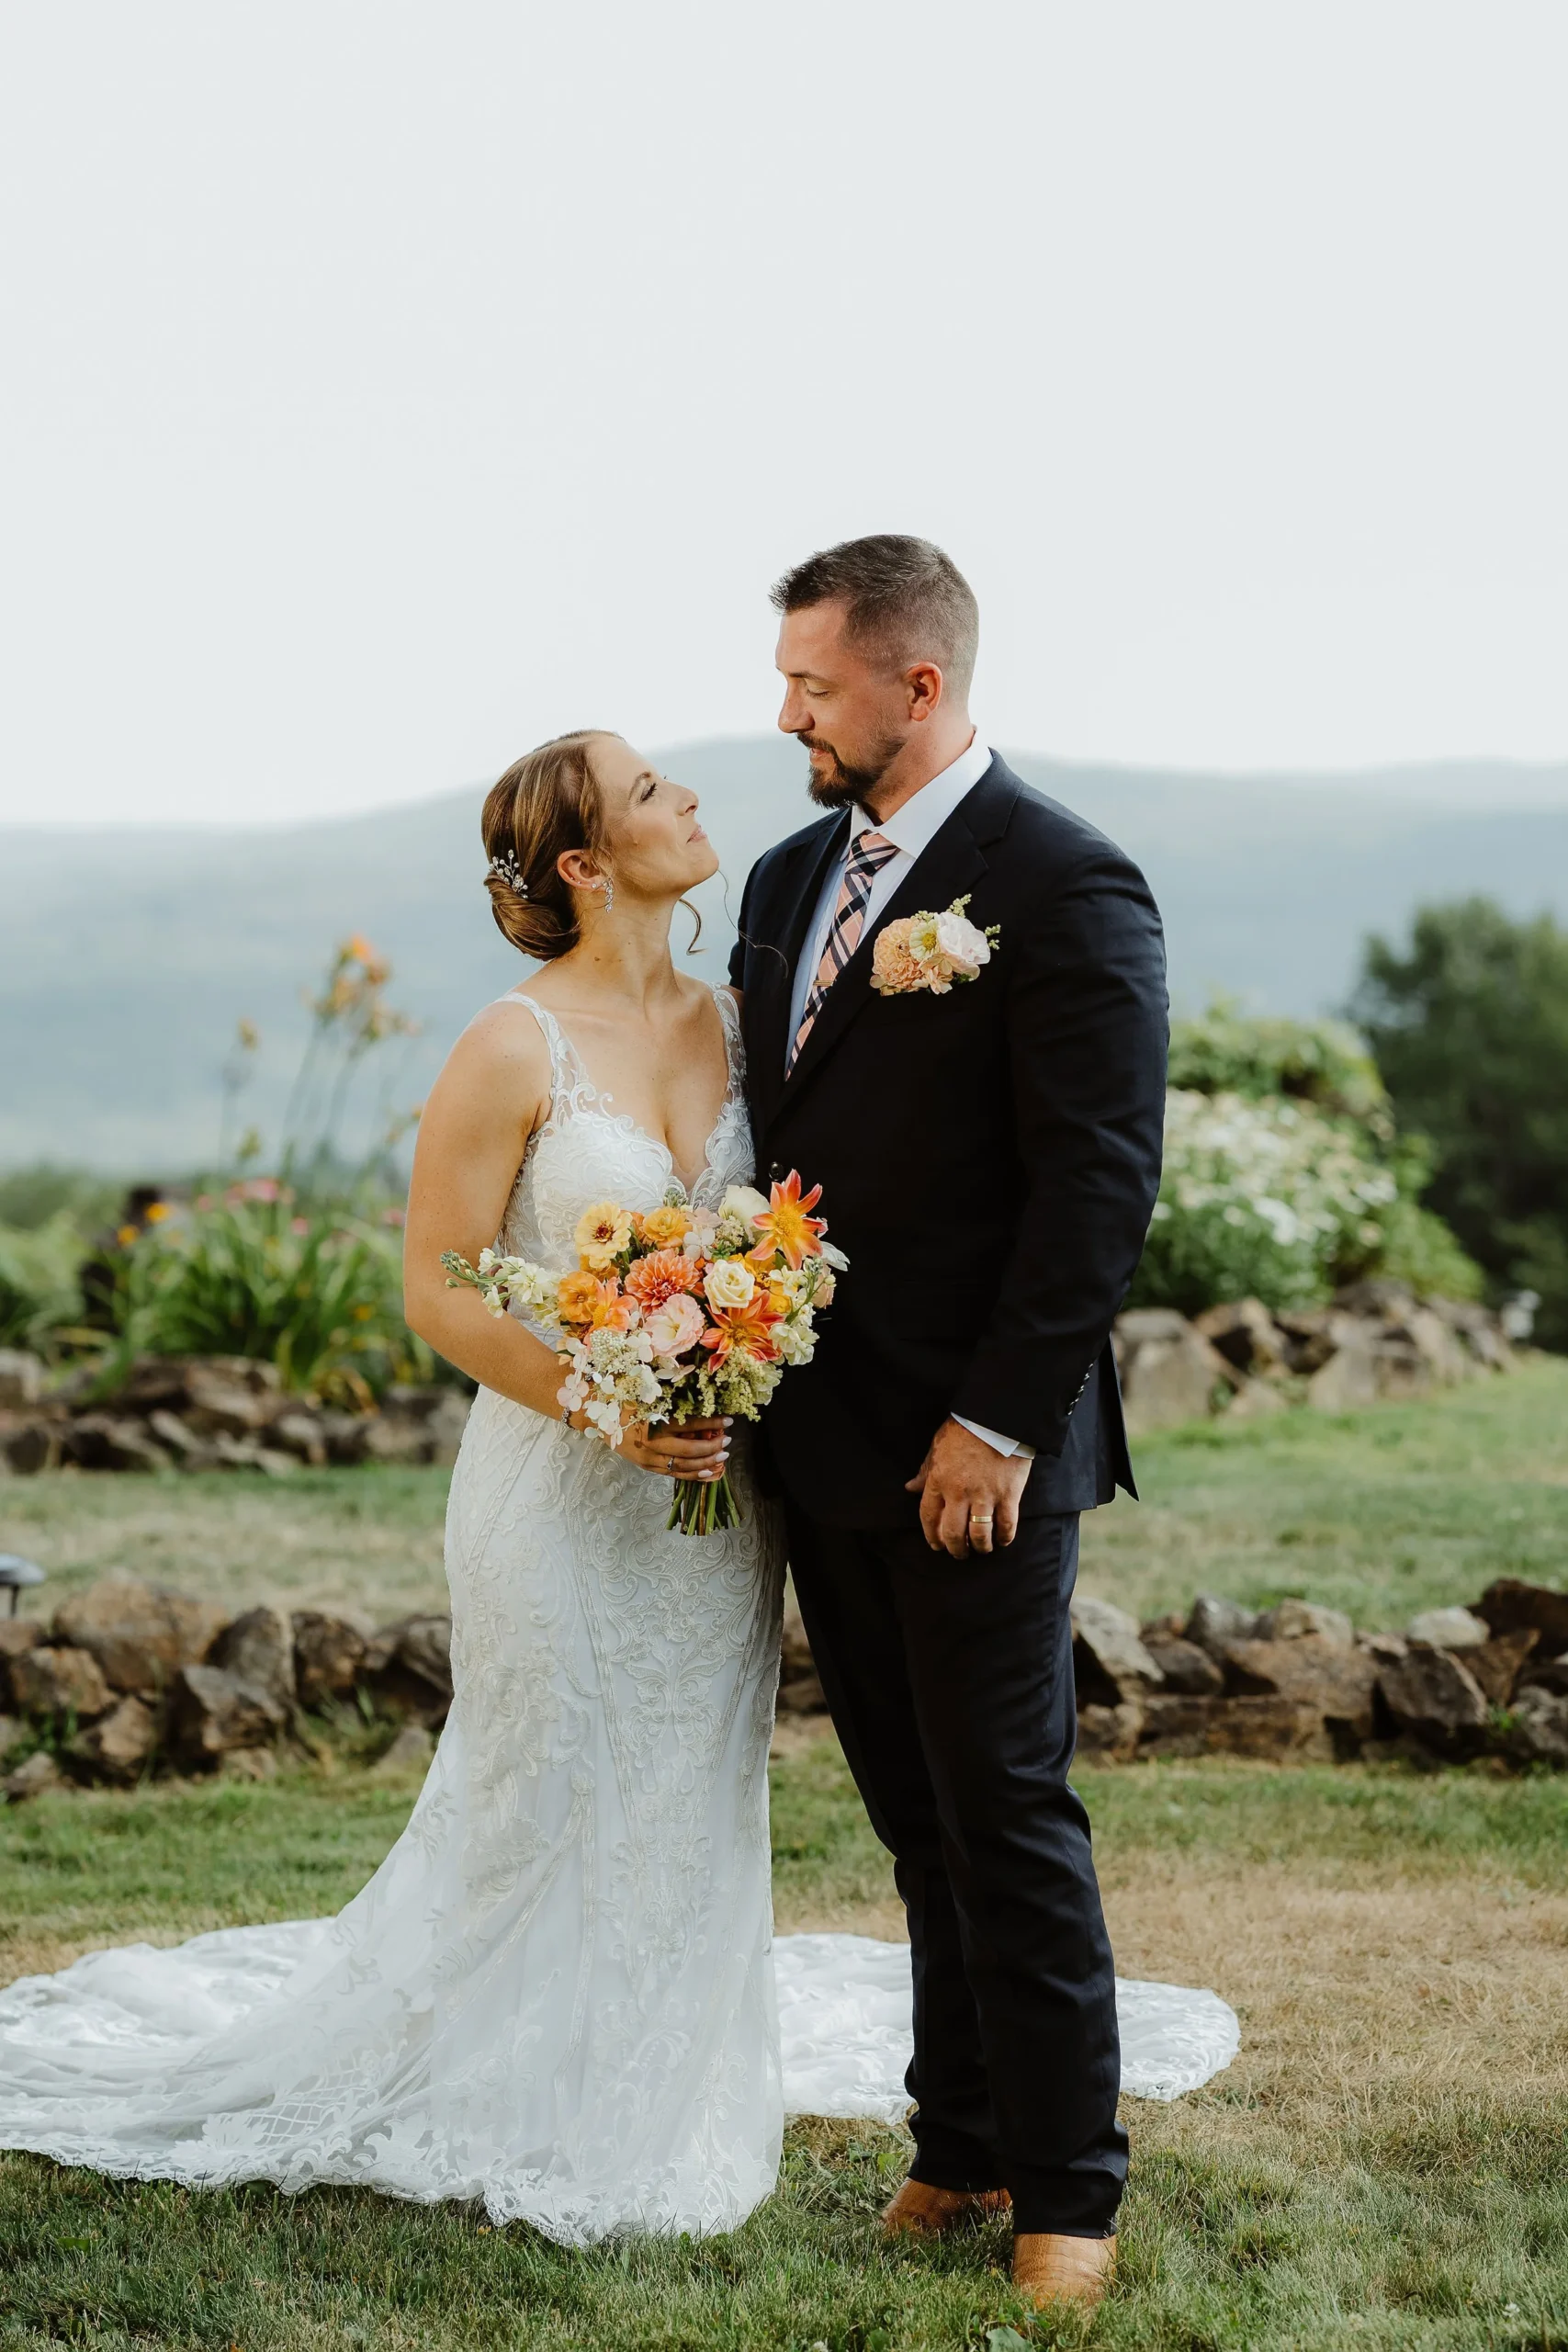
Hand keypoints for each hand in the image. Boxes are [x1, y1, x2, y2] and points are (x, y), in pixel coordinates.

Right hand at [586, 1411, 730, 1481]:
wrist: (597, 1416)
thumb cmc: (624, 1399)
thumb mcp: (648, 1394)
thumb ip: (672, 1401)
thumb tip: (702, 1401)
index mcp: (653, 1422)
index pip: (689, 1424)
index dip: (711, 1423)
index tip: (729, 1420)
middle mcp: (651, 1444)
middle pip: (689, 1450)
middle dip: (712, 1447)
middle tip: (729, 1441)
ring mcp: (649, 1459)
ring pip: (683, 1466)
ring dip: (706, 1463)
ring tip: (723, 1457)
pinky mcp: (647, 1467)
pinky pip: (674, 1475)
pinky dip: (694, 1475)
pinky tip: (709, 1472)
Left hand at [905, 1417, 1030, 1556]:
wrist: (997, 1418)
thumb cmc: (964, 1429)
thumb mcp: (937, 1447)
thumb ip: (925, 1471)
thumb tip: (910, 1488)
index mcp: (939, 1480)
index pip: (929, 1517)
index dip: (932, 1536)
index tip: (936, 1545)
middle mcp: (959, 1492)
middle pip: (953, 1533)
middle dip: (955, 1549)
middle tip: (959, 1553)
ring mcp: (985, 1495)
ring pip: (979, 1534)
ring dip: (979, 1547)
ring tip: (981, 1549)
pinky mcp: (1008, 1495)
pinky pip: (1006, 1524)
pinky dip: (1005, 1537)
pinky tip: (1003, 1540)